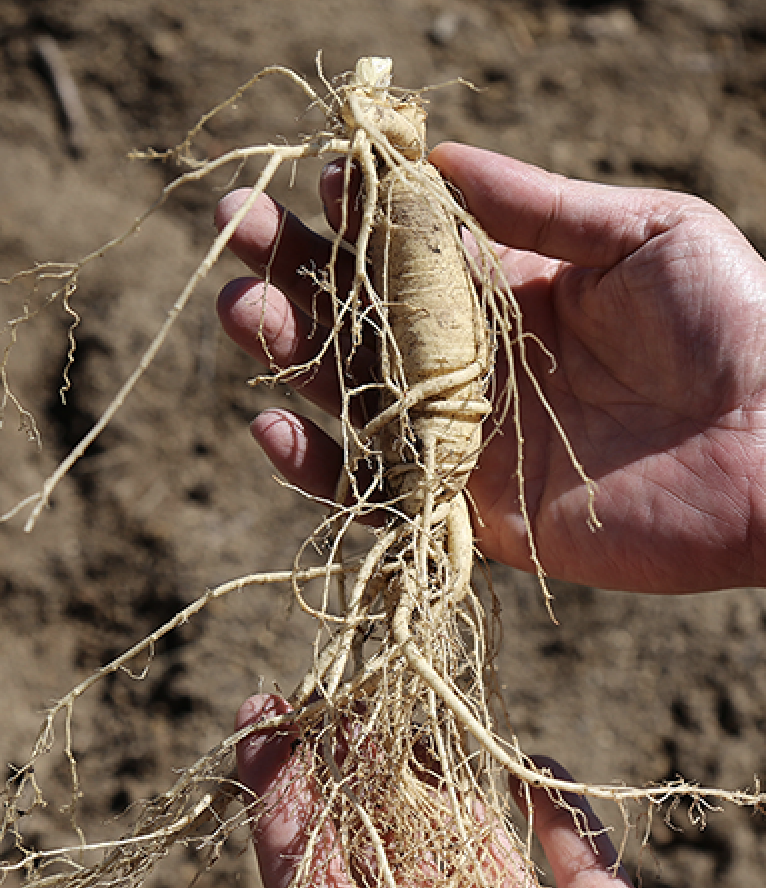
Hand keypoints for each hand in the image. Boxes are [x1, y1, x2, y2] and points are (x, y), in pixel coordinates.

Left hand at [107, 693, 765, 887]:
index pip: (315, 882)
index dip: (279, 798)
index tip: (259, 716)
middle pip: (391, 854)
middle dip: (357, 771)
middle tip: (333, 686)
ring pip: (478, 850)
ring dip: (444, 781)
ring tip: (409, 701)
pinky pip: (583, 868)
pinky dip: (557, 815)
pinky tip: (528, 761)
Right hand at [215, 142, 765, 593]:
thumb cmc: (735, 323)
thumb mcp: (645, 231)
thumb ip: (540, 204)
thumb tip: (439, 158)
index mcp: (513, 294)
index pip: (408, 252)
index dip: (357, 214)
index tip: (319, 175)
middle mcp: (477, 367)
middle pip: (361, 321)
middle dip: (296, 275)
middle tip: (238, 234)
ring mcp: (468, 442)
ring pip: (355, 400)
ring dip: (290, 356)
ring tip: (242, 310)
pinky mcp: (473, 514)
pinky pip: (378, 494)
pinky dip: (319, 470)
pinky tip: (272, 424)